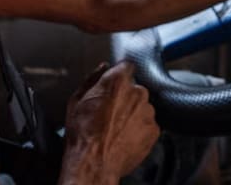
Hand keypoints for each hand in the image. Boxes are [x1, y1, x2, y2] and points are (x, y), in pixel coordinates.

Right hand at [60, 62, 159, 183]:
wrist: (93, 164)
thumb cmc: (82, 135)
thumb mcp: (76, 101)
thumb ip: (92, 79)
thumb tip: (102, 68)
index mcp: (117, 82)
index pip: (126, 66)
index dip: (120, 75)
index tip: (116, 82)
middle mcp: (137, 93)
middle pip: (135, 89)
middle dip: (125, 97)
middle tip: (111, 112)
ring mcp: (148, 111)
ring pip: (143, 107)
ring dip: (133, 114)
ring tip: (116, 128)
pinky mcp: (154, 129)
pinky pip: (148, 124)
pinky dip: (139, 129)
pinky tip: (124, 137)